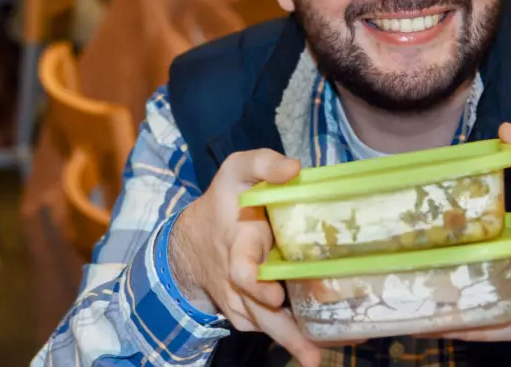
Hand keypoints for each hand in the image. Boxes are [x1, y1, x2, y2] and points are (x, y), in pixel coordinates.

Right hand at [169, 150, 322, 366]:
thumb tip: (294, 169)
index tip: (276, 296)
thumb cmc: (225, 200)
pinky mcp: (247, 311)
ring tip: (319, 356)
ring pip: (264, 325)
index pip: (241, 270)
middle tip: (309, 351)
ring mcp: (241, 299)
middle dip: (283, 331)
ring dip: (292, 341)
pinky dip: (290, 338)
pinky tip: (318, 344)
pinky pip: (266, 328)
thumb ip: (263, 163)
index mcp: (238, 244)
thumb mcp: (239, 169)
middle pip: (257, 311)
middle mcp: (238, 278)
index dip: (257, 284)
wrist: (191, 239)